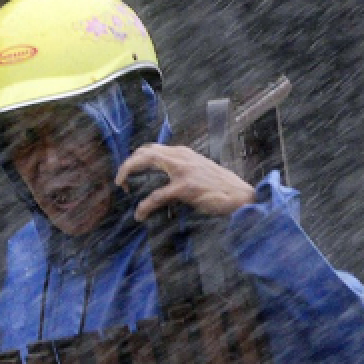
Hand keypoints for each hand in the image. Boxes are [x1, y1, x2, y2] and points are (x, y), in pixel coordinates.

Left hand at [114, 144, 255, 220]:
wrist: (241, 198)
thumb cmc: (222, 189)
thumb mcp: (200, 174)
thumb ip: (182, 173)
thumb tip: (166, 183)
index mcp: (184, 154)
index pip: (154, 148)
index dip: (137, 159)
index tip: (130, 174)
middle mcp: (181, 156)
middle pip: (145, 150)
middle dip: (128, 163)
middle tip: (121, 181)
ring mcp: (183, 170)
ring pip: (146, 161)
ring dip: (129, 172)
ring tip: (122, 187)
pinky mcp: (185, 187)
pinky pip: (156, 195)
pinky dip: (144, 205)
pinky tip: (140, 214)